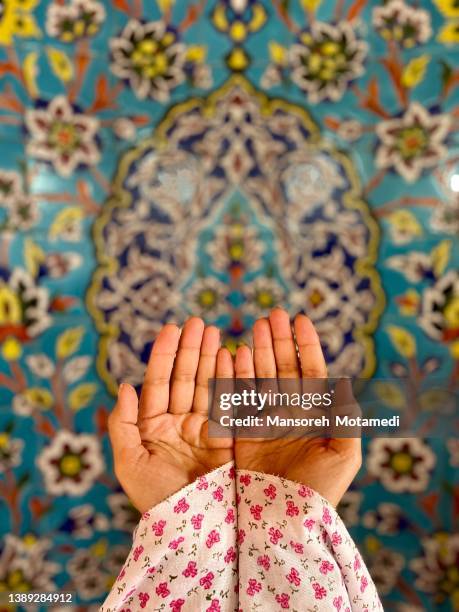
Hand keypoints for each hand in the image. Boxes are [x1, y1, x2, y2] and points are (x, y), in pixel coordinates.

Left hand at [108, 317, 232, 512]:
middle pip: (185, 376)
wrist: (189, 528)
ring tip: (215, 332)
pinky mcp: (225, 437)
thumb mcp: (128, 463)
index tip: (172, 328)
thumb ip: (123, 424)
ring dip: (210, 357)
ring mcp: (203, 428)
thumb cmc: (154, 498)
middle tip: (199, 322)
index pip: (158, 381)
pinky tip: (231, 356)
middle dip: (191, 348)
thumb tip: (123, 386)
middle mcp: (178, 422)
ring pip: (206, 384)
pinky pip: (227, 402)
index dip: (165, 354)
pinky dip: (229, 378)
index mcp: (153, 425)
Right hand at [234, 308, 360, 505]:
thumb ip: (345, 418)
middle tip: (272, 314)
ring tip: (255, 326)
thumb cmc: (319, 491)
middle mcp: (289, 413)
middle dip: (279, 341)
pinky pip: (239, 397)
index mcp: (315, 416)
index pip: (311, 371)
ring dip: (258, 351)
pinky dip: (237, 375)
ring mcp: (265, 420)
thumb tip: (342, 381)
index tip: (299, 319)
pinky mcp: (243, 431)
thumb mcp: (344, 455)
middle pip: (283, 367)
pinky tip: (236, 353)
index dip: (306, 345)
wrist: (285, 521)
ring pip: (261, 377)